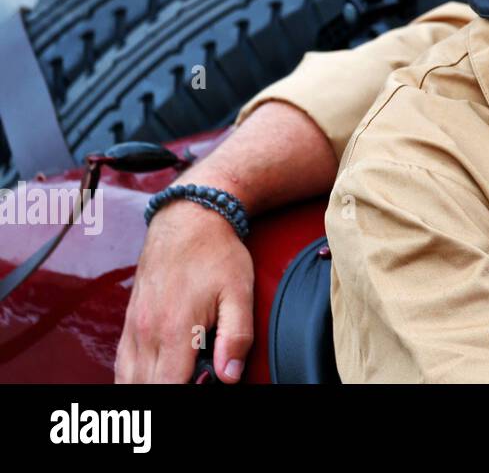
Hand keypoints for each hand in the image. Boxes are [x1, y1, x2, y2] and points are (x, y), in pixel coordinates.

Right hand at [115, 201, 253, 382]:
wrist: (188, 218)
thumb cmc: (216, 253)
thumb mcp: (239, 292)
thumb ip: (236, 336)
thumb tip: (230, 376)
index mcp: (174, 330)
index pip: (168, 389)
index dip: (184, 398)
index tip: (202, 388)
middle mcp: (146, 332)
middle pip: (146, 389)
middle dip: (167, 393)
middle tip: (195, 381)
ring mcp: (133, 327)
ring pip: (128, 380)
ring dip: (147, 389)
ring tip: (177, 379)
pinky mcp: (129, 321)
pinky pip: (121, 363)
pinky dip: (132, 378)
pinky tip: (152, 377)